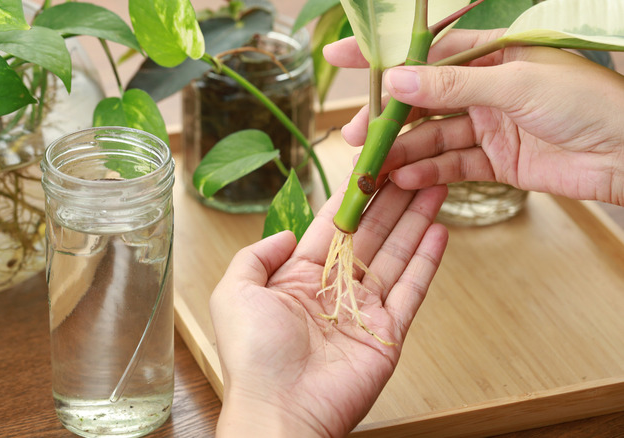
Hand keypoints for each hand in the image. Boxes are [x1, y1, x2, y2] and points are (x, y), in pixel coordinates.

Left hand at [210, 182, 448, 436]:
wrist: (281, 409)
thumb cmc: (252, 355)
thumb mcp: (235, 291)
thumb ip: (256, 255)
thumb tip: (288, 233)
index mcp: (298, 277)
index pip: (332, 226)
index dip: (351, 196)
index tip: (369, 165)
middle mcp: (333, 289)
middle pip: (370, 234)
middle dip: (391, 199)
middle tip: (411, 164)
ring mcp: (364, 310)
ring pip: (395, 254)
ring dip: (414, 219)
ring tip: (434, 183)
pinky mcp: (389, 332)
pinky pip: (412, 289)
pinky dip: (427, 259)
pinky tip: (438, 229)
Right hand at [324, 29, 623, 205]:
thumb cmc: (587, 103)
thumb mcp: (515, 85)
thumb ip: (453, 85)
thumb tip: (397, 79)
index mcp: (492, 55)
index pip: (426, 52)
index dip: (383, 56)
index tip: (342, 57)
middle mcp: (486, 88)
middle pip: (423, 101)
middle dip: (387, 118)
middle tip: (354, 134)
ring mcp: (490, 125)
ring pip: (434, 137)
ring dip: (404, 151)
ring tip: (374, 166)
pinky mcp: (497, 161)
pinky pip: (453, 165)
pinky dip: (430, 174)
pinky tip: (406, 180)